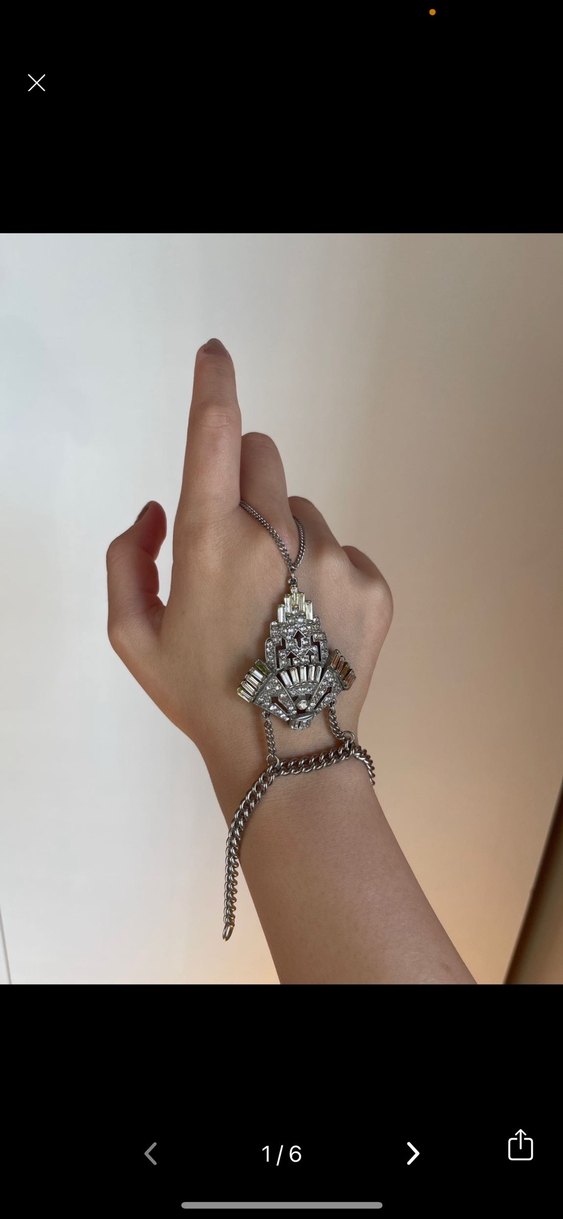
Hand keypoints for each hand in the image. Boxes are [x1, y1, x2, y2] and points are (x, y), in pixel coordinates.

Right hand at [106, 339, 392, 794]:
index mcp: (211, 540)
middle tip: (238, 549)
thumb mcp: (133, 638)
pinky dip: (324, 574)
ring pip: (304, 511)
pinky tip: (310, 626)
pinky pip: (343, 551)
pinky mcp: (374, 583)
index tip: (215, 353)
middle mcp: (276, 535)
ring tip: (277, 609)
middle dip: (246, 485)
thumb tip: (156, 512)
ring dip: (286, 538)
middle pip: (266, 456)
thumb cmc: (200, 697)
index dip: (214, 384)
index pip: (215, 435)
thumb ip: (127, 560)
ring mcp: (333, 557)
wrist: (284, 755)